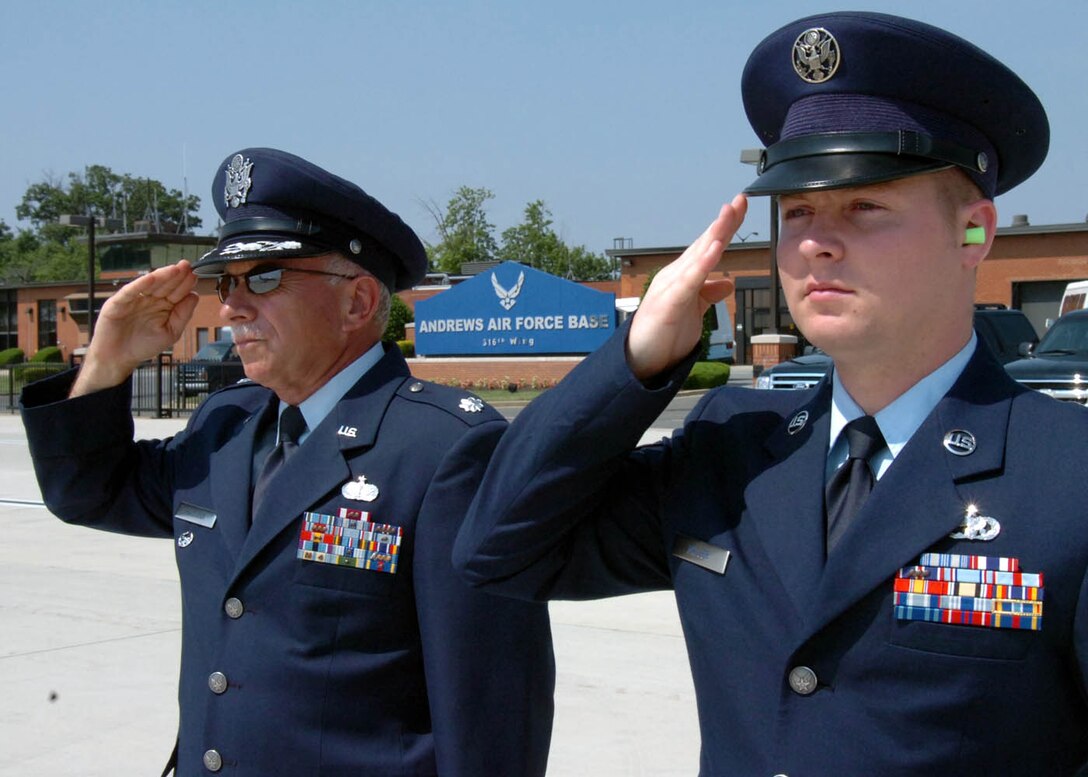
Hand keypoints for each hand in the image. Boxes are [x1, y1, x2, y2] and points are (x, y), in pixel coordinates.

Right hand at [71, 260, 199, 396]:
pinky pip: (131, 292)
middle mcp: (150, 300)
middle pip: (166, 285)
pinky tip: (152, 278)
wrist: (118, 358)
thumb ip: (182, 315)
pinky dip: (140, 284)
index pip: (177, 293)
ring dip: (162, 276)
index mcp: (163, 306)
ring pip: (150, 285)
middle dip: (177, 276)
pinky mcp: (118, 303)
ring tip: (175, 269)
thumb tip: (194, 296)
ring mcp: (134, 300)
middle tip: (187, 266)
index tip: (195, 275)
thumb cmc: (143, 346)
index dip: (185, 284)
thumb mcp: (170, 333)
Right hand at [626, 194, 746, 379]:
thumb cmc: (664, 334)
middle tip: (740, 200)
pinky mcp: (668, 304)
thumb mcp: (694, 311)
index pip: (708, 246)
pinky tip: (714, 249)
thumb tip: (728, 282)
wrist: (639, 359)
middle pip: (704, 244)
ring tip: (728, 215)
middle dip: (723, 222)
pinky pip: (689, 281)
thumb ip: (708, 293)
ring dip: (714, 235)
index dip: (726, 226)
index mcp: (685, 276)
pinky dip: (702, 264)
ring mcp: (671, 287)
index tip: (742, 206)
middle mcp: (677, 275)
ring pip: (697, 257)